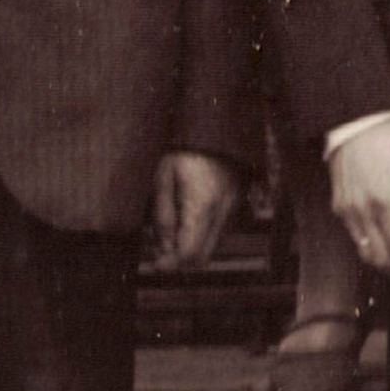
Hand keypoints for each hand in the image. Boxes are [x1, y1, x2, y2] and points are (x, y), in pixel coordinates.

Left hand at [149, 149, 241, 273]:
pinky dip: (201, 236)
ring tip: (169, 234)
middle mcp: (223, 212)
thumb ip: (163, 216)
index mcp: (203, 206)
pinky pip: (219, 232)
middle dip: (180, 261)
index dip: (169, 265)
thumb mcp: (163, 178)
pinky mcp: (236, 203)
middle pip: (204, 258)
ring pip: (212, 247)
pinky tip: (185, 221)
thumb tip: (162, 249)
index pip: (189, 254)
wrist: (216, 125)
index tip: (153, 264)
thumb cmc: (184, 149)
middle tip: (158, 253)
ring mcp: (233, 209)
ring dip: (191, 249)